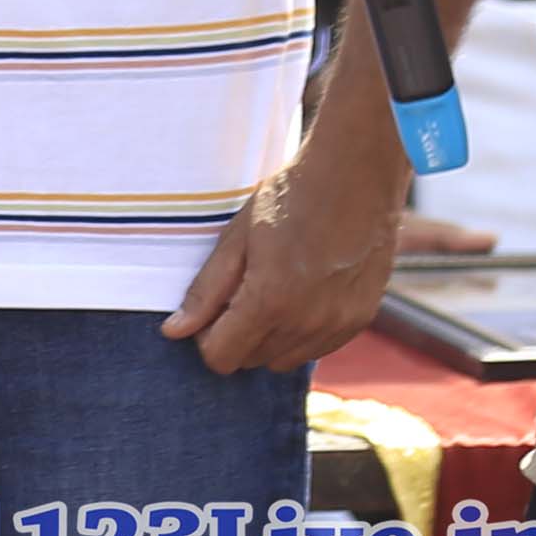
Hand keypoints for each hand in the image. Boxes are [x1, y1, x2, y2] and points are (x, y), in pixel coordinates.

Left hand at [158, 126, 404, 375]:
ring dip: (269, 337)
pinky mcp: (360, 318)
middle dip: (237, 335)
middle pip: (251, 361)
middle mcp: (307, 322)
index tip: (214, 306)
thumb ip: (206, 291)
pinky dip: (302, 333)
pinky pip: (317, 348)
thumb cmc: (290, 198)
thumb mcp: (236, 238)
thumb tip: (175, 331)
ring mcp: (338, 323)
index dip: (208, 337)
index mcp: (270, 301)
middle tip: (242, 290)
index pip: (222, 358)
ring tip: (273, 289)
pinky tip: (302, 294)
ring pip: (283, 360)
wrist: (356, 175)